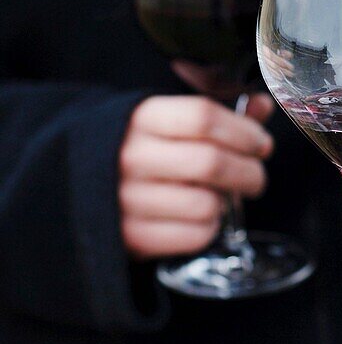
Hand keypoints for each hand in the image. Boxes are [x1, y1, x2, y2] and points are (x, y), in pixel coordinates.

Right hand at [119, 95, 273, 259]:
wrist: (76, 182)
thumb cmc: (139, 147)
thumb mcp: (166, 119)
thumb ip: (217, 113)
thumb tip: (263, 106)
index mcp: (141, 118)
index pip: (203, 117)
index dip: (244, 132)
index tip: (261, 144)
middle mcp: (130, 156)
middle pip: (211, 162)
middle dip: (249, 172)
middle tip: (255, 177)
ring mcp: (126, 199)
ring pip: (206, 204)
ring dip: (227, 203)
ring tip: (222, 197)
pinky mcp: (131, 237)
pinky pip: (194, 236)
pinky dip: (210, 229)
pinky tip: (202, 218)